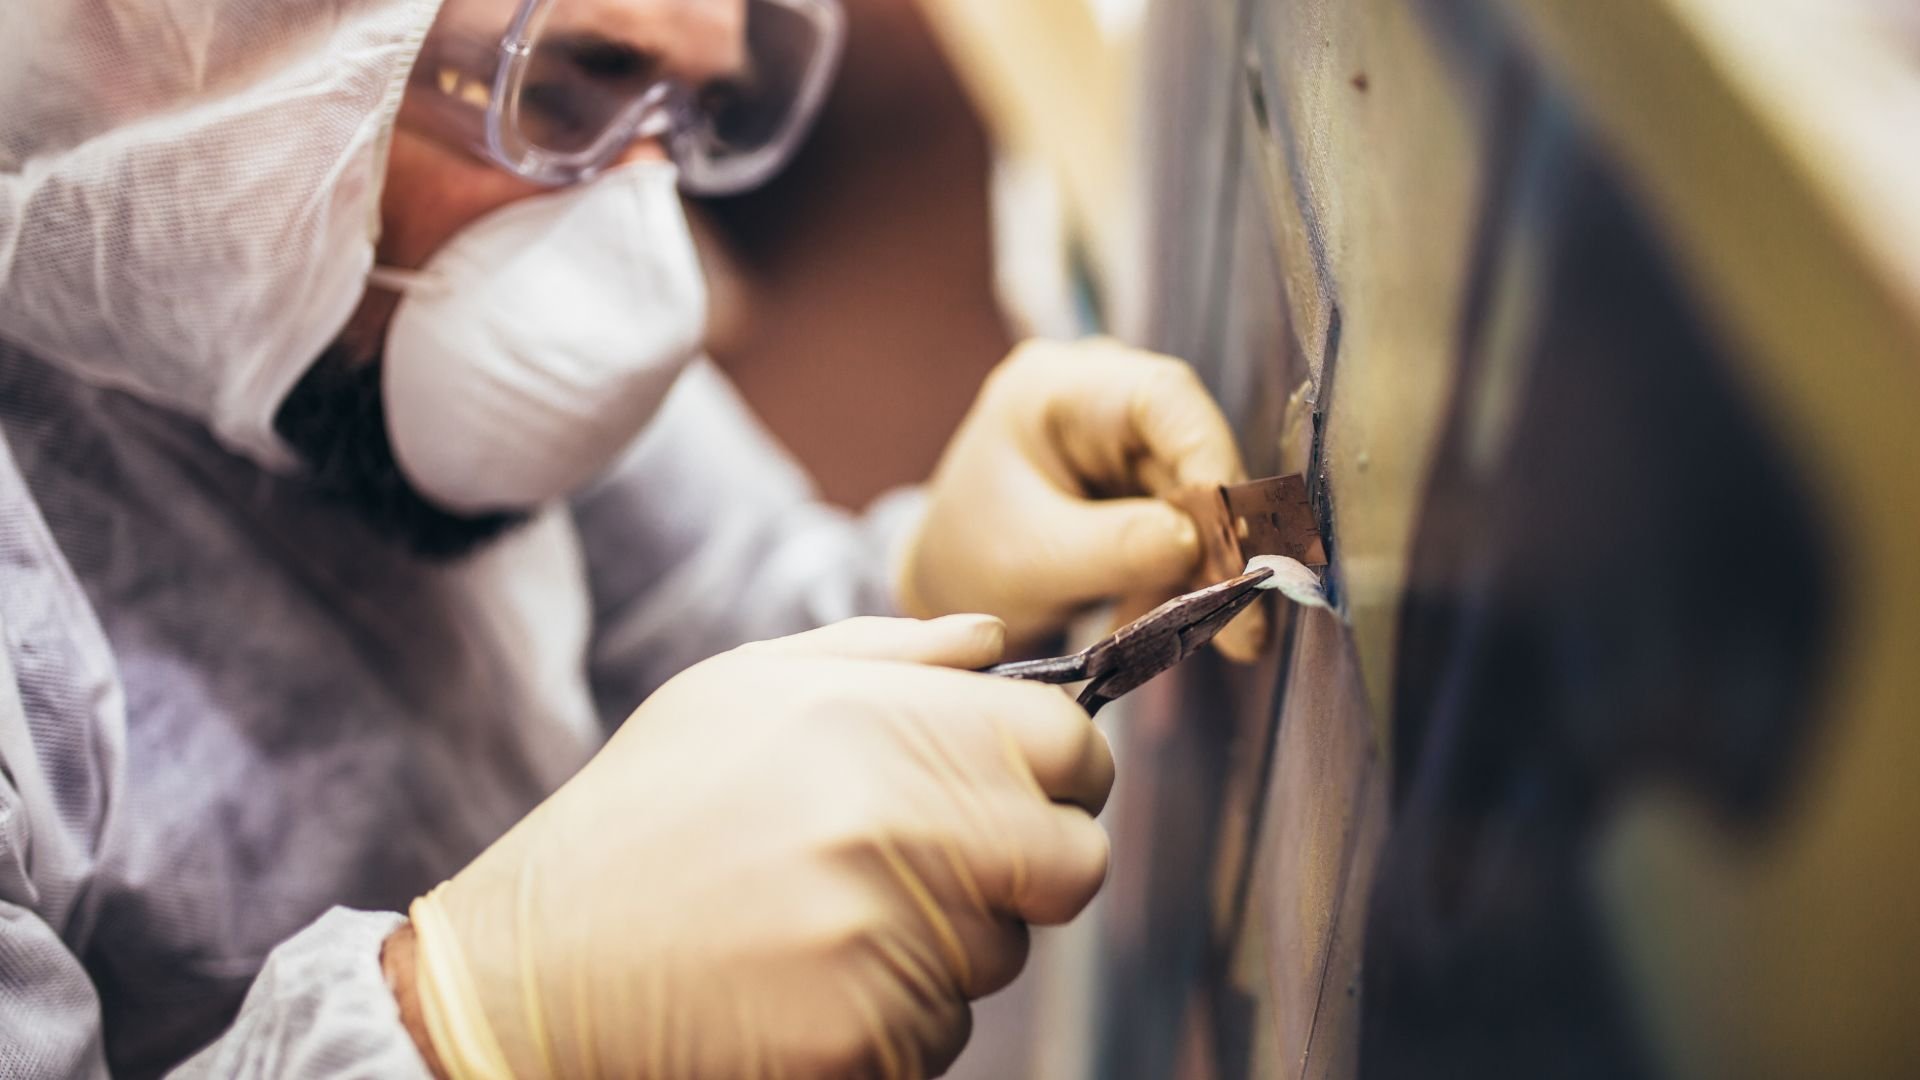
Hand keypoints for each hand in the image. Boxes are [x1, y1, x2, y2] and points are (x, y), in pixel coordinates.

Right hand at [398, 615, 1113, 1078]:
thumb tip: (996, 640)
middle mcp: (898, 824)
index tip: (1026, 789)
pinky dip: (895, 1015)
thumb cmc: (647, 818)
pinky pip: (944, 1029)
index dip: (1063, 770)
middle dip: (1023, 867)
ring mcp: (887, 939)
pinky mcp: (867, 1036)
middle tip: (935, 866)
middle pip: (1070, 862)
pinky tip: (805, 982)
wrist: (534, 970)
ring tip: (826, 919)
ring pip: (1003, 952)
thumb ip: (889, 653)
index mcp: (879, 723)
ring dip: (947, 942)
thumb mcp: (744, 690)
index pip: (1069, 746)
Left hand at [898, 338, 1265, 657]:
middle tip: (1244, 625)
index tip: (1234, 534)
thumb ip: (1113, 548)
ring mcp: (1126, 439)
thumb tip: (1200, 542)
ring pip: (1198, 498)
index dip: (1211, 457)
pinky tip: (1165, 626)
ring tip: (1210, 644)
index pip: (1162, 397)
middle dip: (1218, 541)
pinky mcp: (1141, 483)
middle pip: (1191, 453)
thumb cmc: (970, 559)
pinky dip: (1184, 580)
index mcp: (1058, 387)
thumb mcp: (1031, 561)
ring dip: (1204, 573)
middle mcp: (1103, 397)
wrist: (948, 583)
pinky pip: (1187, 526)